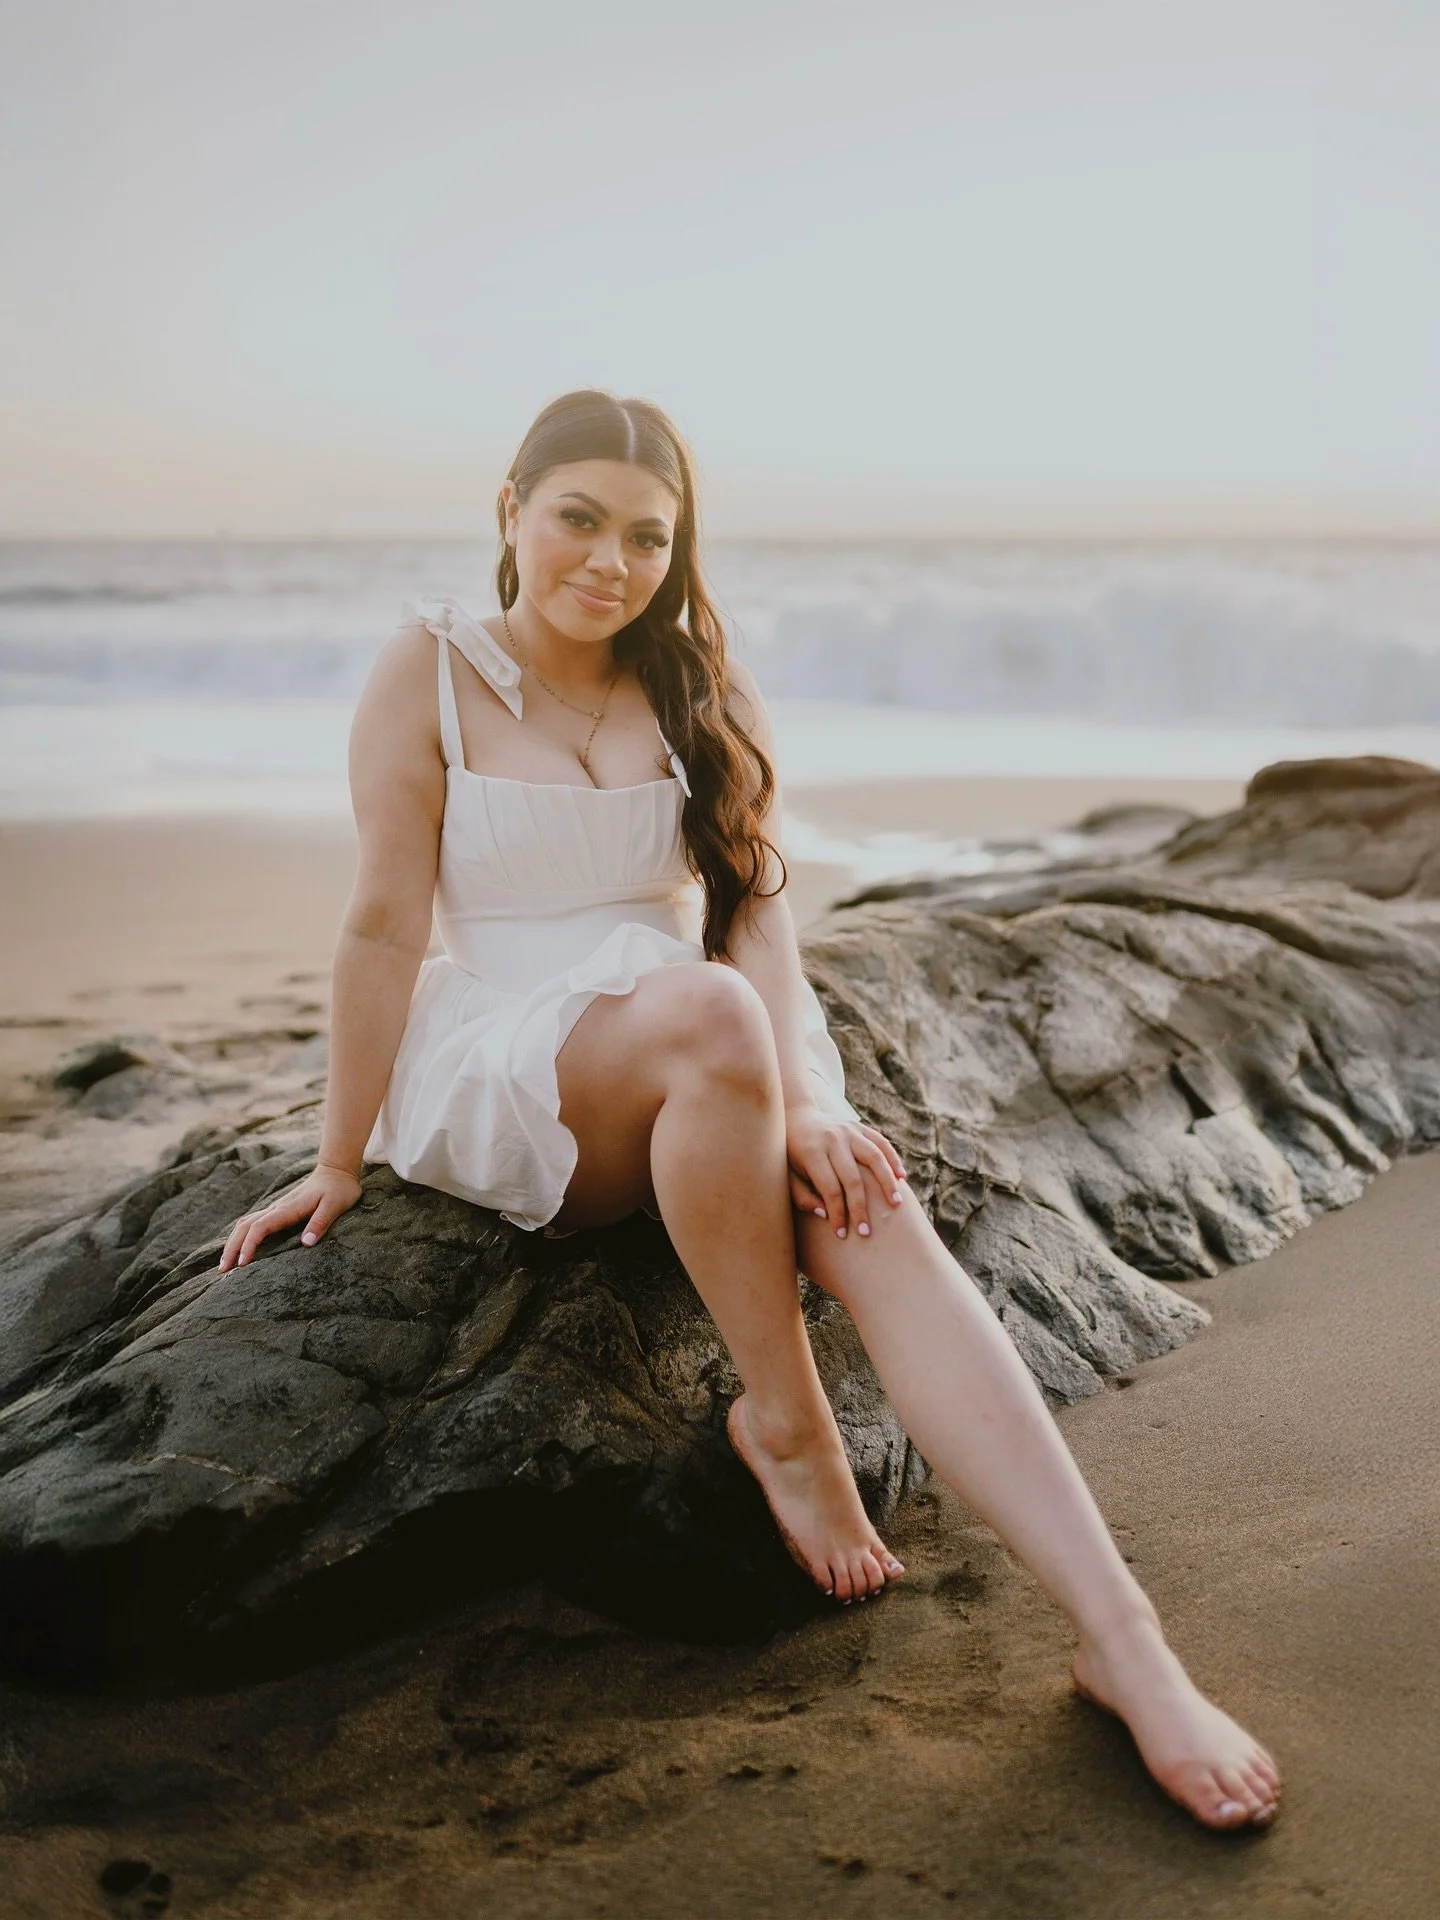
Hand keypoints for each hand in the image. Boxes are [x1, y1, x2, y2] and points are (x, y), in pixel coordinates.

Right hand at [218, 1162, 362, 1271]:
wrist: (336, 1171)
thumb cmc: (339, 1189)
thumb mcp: (335, 1206)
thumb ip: (320, 1223)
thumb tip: (305, 1243)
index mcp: (288, 1209)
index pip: (260, 1227)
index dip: (249, 1245)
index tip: (241, 1264)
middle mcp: (277, 1208)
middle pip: (244, 1226)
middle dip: (231, 1247)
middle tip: (222, 1270)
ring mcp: (276, 1209)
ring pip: (245, 1224)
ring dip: (232, 1242)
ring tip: (224, 1264)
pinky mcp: (278, 1211)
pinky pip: (253, 1223)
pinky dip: (241, 1236)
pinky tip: (238, 1248)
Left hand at [785, 1103, 906, 1239]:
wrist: (796, 1118)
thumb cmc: (790, 1155)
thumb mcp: (787, 1176)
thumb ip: (802, 1197)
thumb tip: (825, 1214)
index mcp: (811, 1152)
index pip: (830, 1189)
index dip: (837, 1214)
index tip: (841, 1235)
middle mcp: (832, 1139)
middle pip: (853, 1178)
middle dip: (860, 1208)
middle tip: (866, 1232)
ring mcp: (848, 1130)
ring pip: (874, 1157)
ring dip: (886, 1182)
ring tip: (896, 1204)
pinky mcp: (859, 1126)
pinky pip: (881, 1142)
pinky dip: (893, 1159)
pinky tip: (901, 1178)